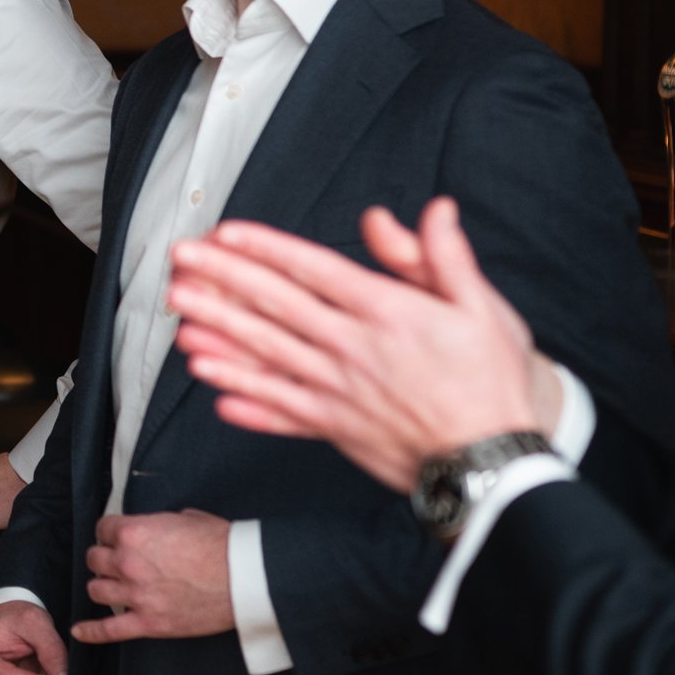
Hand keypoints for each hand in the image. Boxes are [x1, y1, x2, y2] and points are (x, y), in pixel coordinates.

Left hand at [73, 510, 232, 642]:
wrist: (243, 577)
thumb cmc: (221, 544)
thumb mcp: (186, 518)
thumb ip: (160, 524)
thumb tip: (159, 529)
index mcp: (134, 532)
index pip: (103, 529)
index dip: (110, 532)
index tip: (115, 537)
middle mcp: (128, 563)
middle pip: (95, 559)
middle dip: (104, 558)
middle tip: (114, 561)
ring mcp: (136, 595)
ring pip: (96, 590)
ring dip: (102, 586)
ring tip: (111, 586)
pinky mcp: (148, 623)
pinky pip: (109, 630)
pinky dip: (91, 632)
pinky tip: (79, 631)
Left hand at [165, 198, 551, 493]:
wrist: (495, 464)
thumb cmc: (492, 382)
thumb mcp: (482, 309)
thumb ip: (445, 258)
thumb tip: (431, 210)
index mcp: (386, 313)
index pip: (312, 270)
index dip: (266, 249)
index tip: (226, 234)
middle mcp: (353, 350)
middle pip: (276, 307)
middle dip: (223, 280)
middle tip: (180, 261)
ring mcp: (339, 392)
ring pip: (267, 356)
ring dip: (219, 334)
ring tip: (179, 316)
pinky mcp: (336, 428)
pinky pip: (281, 411)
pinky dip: (245, 398)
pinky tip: (211, 386)